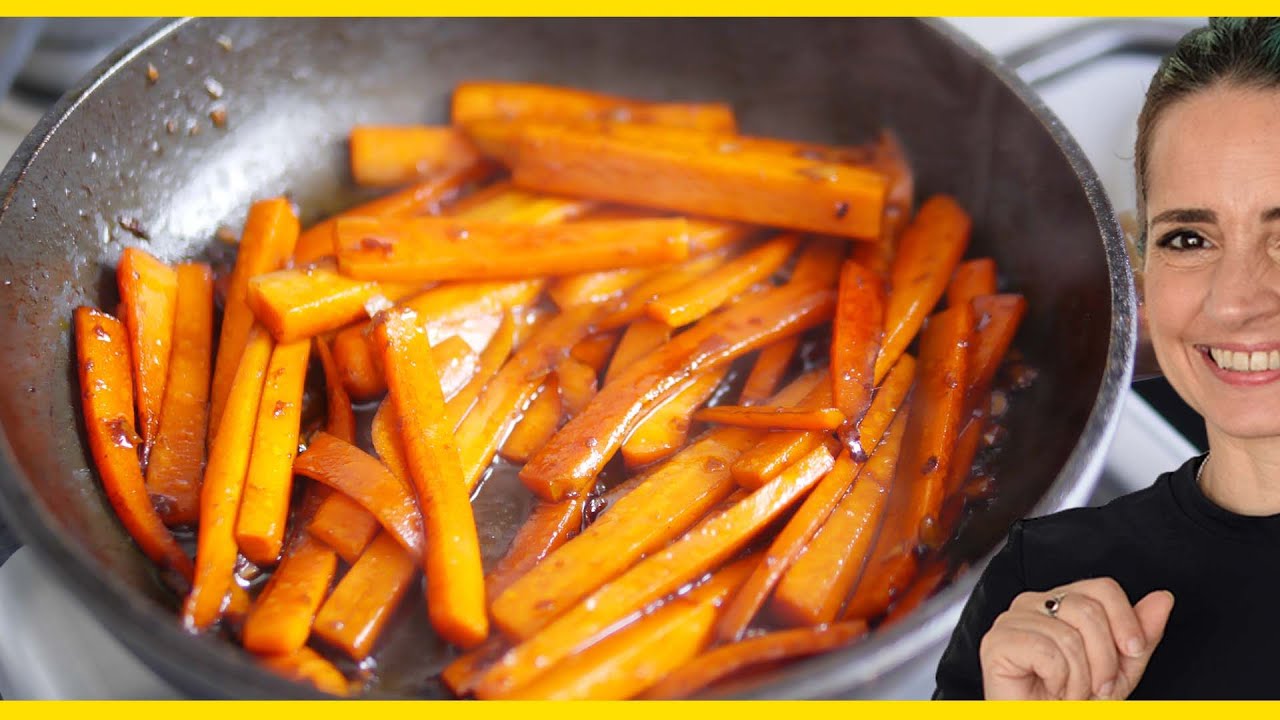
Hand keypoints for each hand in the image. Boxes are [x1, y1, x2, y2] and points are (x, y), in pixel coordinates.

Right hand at [979, 578, 1174, 699]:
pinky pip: (1046, 651)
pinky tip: (1049, 690)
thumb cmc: (1070, 703)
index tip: (1133, 651)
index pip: (1101, 588)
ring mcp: (1011, 620)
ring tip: (1069, 692)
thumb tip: (1162, 599)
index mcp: (1060, 602)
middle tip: (1096, 686)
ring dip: (1080, 679)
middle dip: (1105, 659)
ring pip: (1069, 636)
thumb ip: (1140, 634)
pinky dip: (1058, 681)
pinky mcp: (996, 642)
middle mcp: (1033, 603)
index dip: (1125, 620)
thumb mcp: (1119, 669)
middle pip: (1088, 611)